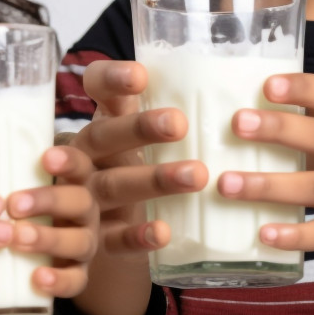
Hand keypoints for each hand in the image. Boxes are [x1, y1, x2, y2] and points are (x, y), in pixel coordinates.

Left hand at [5, 145, 98, 297]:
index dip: (68, 161)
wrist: (50, 243)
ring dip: (49, 239)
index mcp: (77, 182)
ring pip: (80, 241)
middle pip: (81, 201)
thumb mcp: (24, 180)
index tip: (45, 158)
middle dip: (48, 201)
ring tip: (17, 239)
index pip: (80, 165)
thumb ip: (10, 166)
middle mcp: (86, 211)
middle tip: (14, 205)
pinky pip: (77, 281)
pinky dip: (60, 281)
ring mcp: (85, 242)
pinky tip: (38, 278)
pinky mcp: (78, 273)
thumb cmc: (27, 202)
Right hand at [70, 60, 207, 256]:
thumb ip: (158, 114)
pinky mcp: (94, 239)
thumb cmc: (122, 171)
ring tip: (198, 175)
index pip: (95, 89)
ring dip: (154, 180)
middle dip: (139, 129)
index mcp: (99, 122)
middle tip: (179, 123)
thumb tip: (230, 85)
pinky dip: (137, 235)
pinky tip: (164, 232)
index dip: (111, 80)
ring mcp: (86, 196)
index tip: (140, 75)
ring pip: (115, 185)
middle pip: (105, 136)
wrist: (83, 232)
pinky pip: (114, 238)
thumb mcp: (129, 138)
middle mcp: (85, 155)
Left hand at [218, 73, 313, 288]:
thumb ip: (305, 121)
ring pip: (313, 186)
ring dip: (268, 185)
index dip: (302, 87)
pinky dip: (293, 235)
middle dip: (277, 128)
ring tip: (226, 183)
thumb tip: (234, 107)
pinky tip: (264, 232)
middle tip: (238, 123)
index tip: (268, 84)